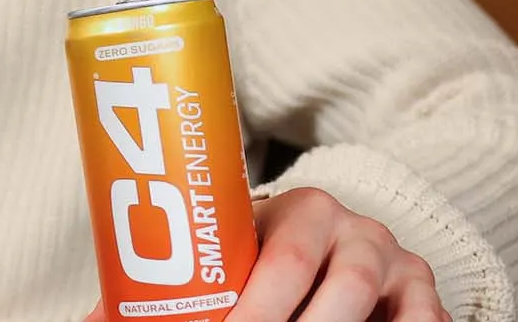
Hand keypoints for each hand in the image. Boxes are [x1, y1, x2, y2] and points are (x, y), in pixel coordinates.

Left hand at [79, 187, 444, 321]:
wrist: (332, 246)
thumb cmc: (256, 256)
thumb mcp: (223, 259)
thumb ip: (164, 288)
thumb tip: (91, 320)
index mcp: (299, 207)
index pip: (282, 259)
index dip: (253, 308)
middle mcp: (355, 226)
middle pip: (337, 289)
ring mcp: (397, 260)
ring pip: (370, 304)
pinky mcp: (426, 295)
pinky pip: (425, 320)